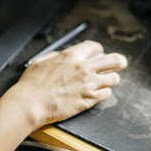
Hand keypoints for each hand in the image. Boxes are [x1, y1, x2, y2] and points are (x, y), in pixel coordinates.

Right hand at [9, 40, 126, 127]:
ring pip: (113, 79)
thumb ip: (54, 56)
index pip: (94, 47)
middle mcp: (83, 68)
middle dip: (119, 62)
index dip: (98, 50)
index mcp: (71, 56)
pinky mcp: (89, 100)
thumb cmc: (31, 85)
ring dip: (111, 79)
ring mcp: (88, 85)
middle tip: (119, 64)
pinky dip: (103, 94)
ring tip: (106, 81)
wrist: (31, 103)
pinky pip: (106, 94)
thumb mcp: (39, 62)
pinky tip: (97, 94)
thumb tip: (60, 56)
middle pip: (114, 60)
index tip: (99, 54)